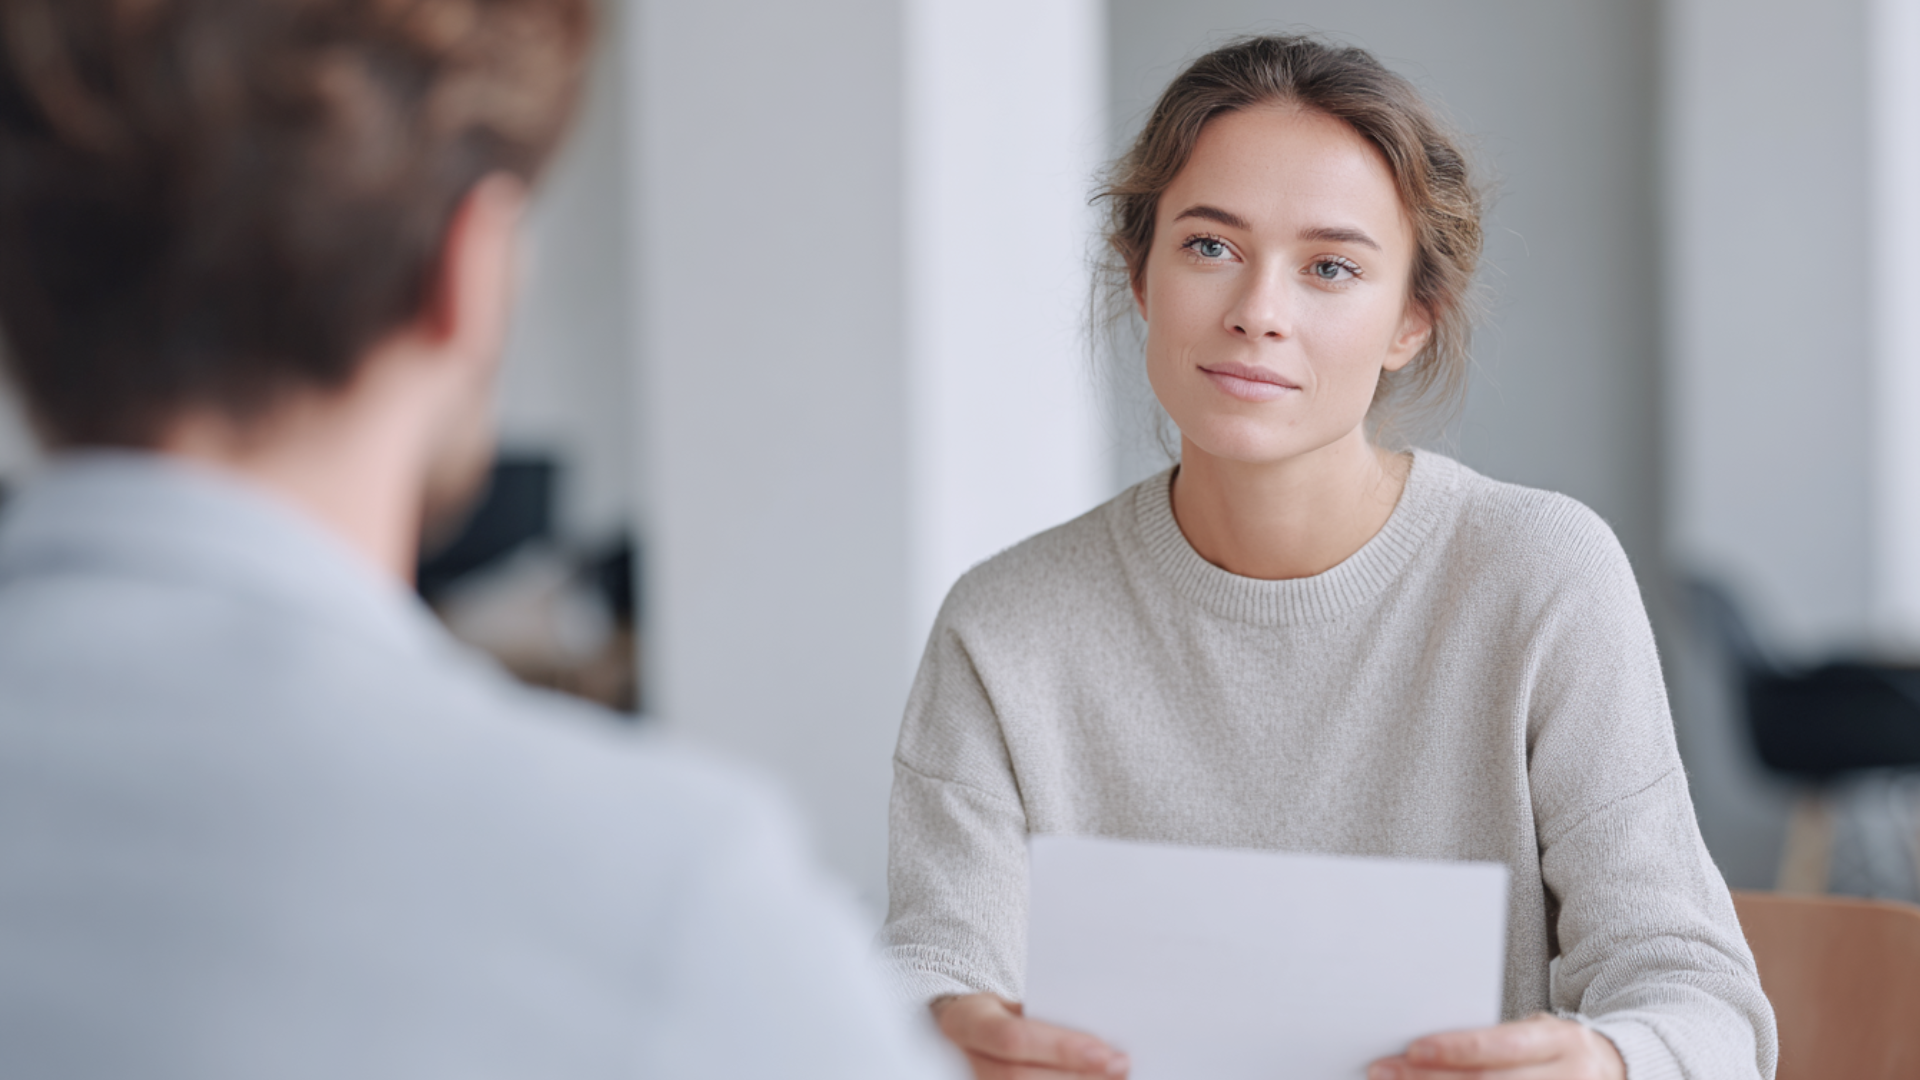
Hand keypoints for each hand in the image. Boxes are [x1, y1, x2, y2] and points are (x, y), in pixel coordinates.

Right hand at [931, 993, 1129, 1078]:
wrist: (967, 1028)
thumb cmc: (1004, 1012)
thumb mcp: (1017, 1003)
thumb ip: (1049, 1017)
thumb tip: (1104, 1038)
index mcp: (968, 1021)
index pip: (1012, 1038)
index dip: (1060, 1049)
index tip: (1105, 1052)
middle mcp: (964, 1059)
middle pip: (1018, 1078)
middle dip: (1076, 1076)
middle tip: (1120, 1067)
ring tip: (1116, 1078)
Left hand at [1368, 1013, 1624, 1079]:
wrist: (1614, 1071)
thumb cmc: (1557, 1050)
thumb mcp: (1535, 1033)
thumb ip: (1491, 1041)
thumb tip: (1423, 1047)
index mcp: (1560, 1042)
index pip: (1500, 1047)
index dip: (1454, 1050)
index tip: (1412, 1050)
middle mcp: (1569, 1078)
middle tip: (1387, 1073)